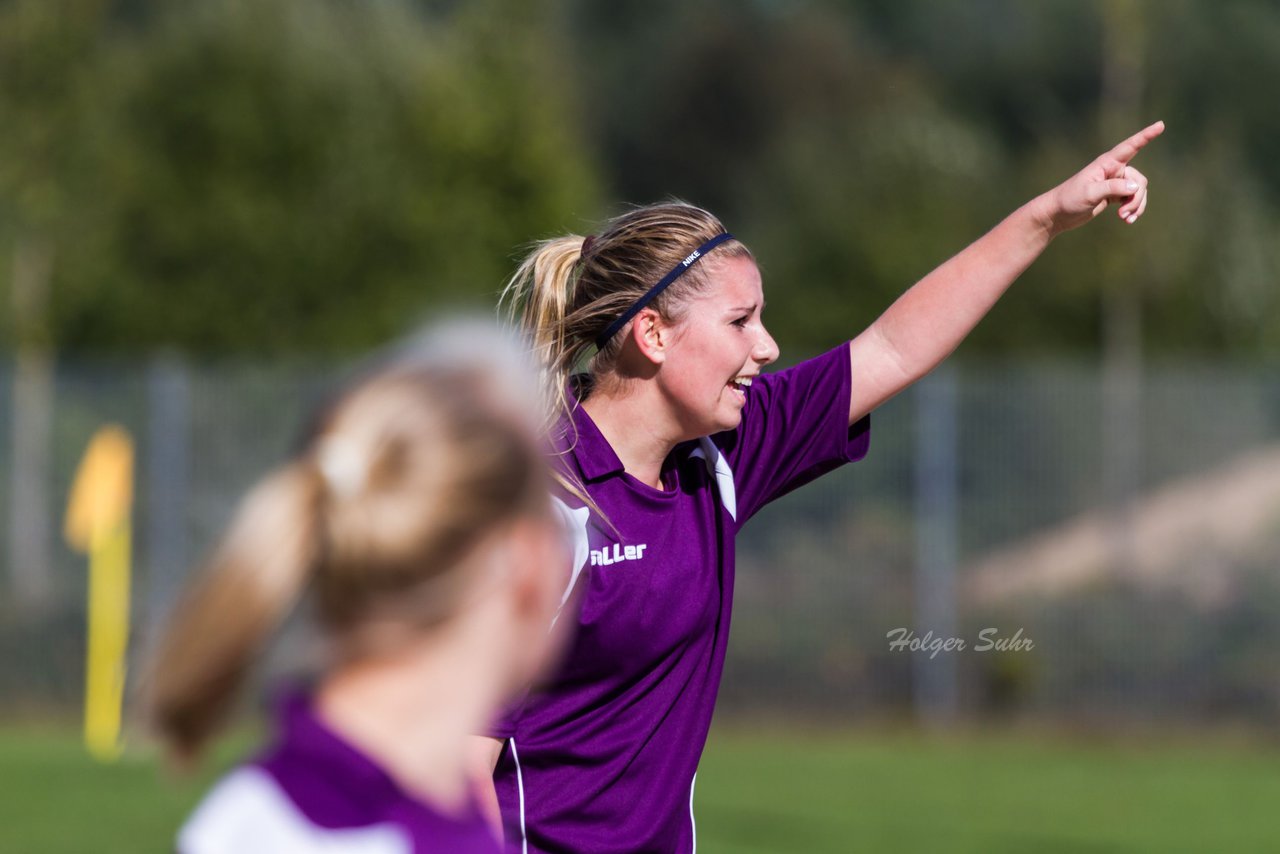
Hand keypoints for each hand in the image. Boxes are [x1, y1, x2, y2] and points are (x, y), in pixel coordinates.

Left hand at [1035, 121, 1164, 236]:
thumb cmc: (1069, 199)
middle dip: (1136, 198)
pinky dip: (1133, 210)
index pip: (1130, 147)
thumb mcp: (1090, 193)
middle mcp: (1113, 170)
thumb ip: (1113, 188)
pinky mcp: (1114, 195)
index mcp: (1106, 163)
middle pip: (1138, 180)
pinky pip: (1133, 200)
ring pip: (1138, 191)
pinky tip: (1128, 220)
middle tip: (1124, 214)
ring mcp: (1115, 183)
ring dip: (1136, 206)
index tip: (1161, 125)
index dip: (1146, 136)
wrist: (1058, 214)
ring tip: (1125, 219)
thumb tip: (1136, 187)